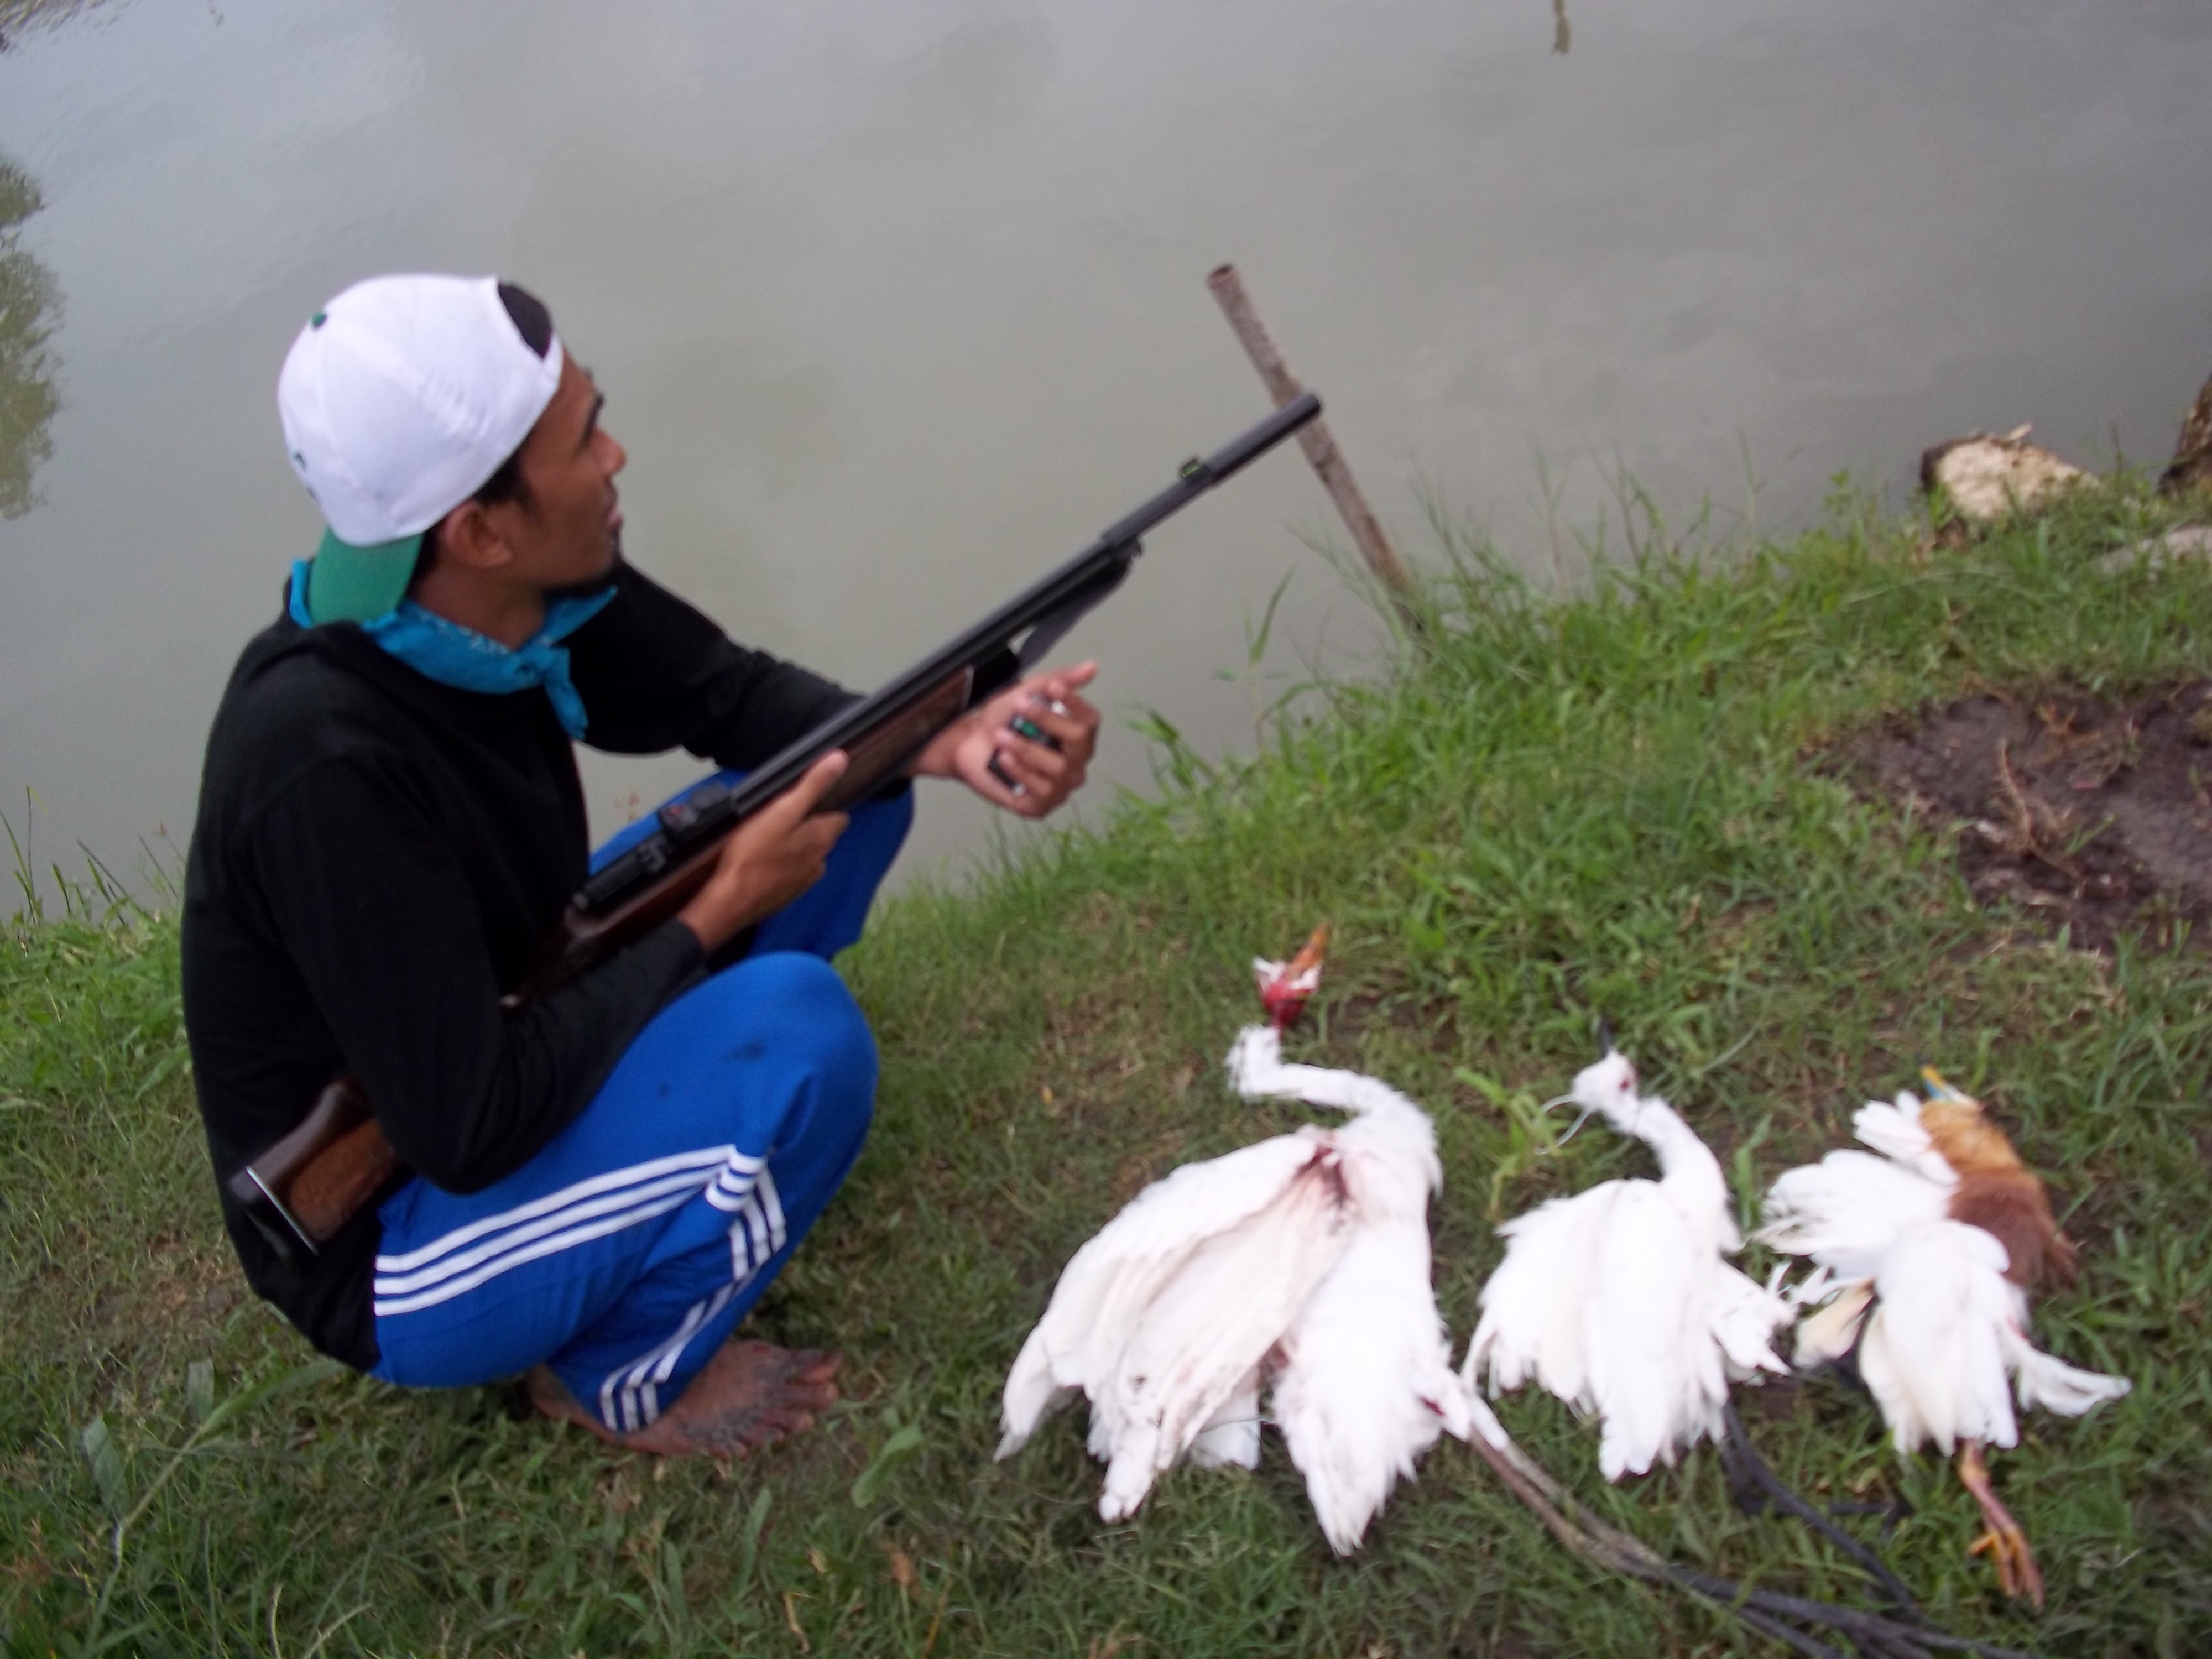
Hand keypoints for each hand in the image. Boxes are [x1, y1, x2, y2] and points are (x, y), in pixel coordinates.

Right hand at [677, 751, 850, 953]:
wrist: (730, 901)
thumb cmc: (752, 854)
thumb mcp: (782, 811)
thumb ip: (812, 786)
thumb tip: (840, 760)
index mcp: (821, 839)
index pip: (839, 817)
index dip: (825, 805)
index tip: (807, 798)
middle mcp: (819, 862)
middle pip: (823, 837)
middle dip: (809, 825)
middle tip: (782, 816)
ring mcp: (804, 882)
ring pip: (807, 856)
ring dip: (795, 847)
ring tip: (770, 838)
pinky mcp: (786, 895)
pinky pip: (791, 874)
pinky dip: (783, 866)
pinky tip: (764, 862)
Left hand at [908, 661, 1099, 818]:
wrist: (969, 744)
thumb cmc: (1003, 719)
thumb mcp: (1028, 692)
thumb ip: (1060, 680)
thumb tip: (1091, 667)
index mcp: (1079, 735)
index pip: (1090, 720)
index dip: (1074, 703)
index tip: (1052, 687)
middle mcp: (1075, 762)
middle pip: (1079, 742)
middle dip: (1047, 721)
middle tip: (1020, 705)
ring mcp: (1060, 786)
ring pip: (1057, 768)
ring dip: (1026, 748)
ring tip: (1001, 735)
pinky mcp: (1040, 805)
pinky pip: (1041, 790)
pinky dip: (1020, 771)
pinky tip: (1003, 759)